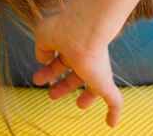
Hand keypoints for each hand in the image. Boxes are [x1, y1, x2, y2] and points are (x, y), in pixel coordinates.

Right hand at [33, 8, 122, 127]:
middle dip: (64, 85)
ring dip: (86, 97)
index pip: (61, 61)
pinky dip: (114, 112)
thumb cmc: (64, 29)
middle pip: (76, 74)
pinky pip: (114, 100)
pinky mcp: (105, 82)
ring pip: (95, 86)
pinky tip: (112, 123)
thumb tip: (43, 58)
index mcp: (70, 47)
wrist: (85, 28)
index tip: (38, 79)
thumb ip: (42, 48)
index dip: (49, 71)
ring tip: (79, 106)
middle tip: (51, 94)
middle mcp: (84, 57)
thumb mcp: (44, 35)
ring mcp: (97, 70)